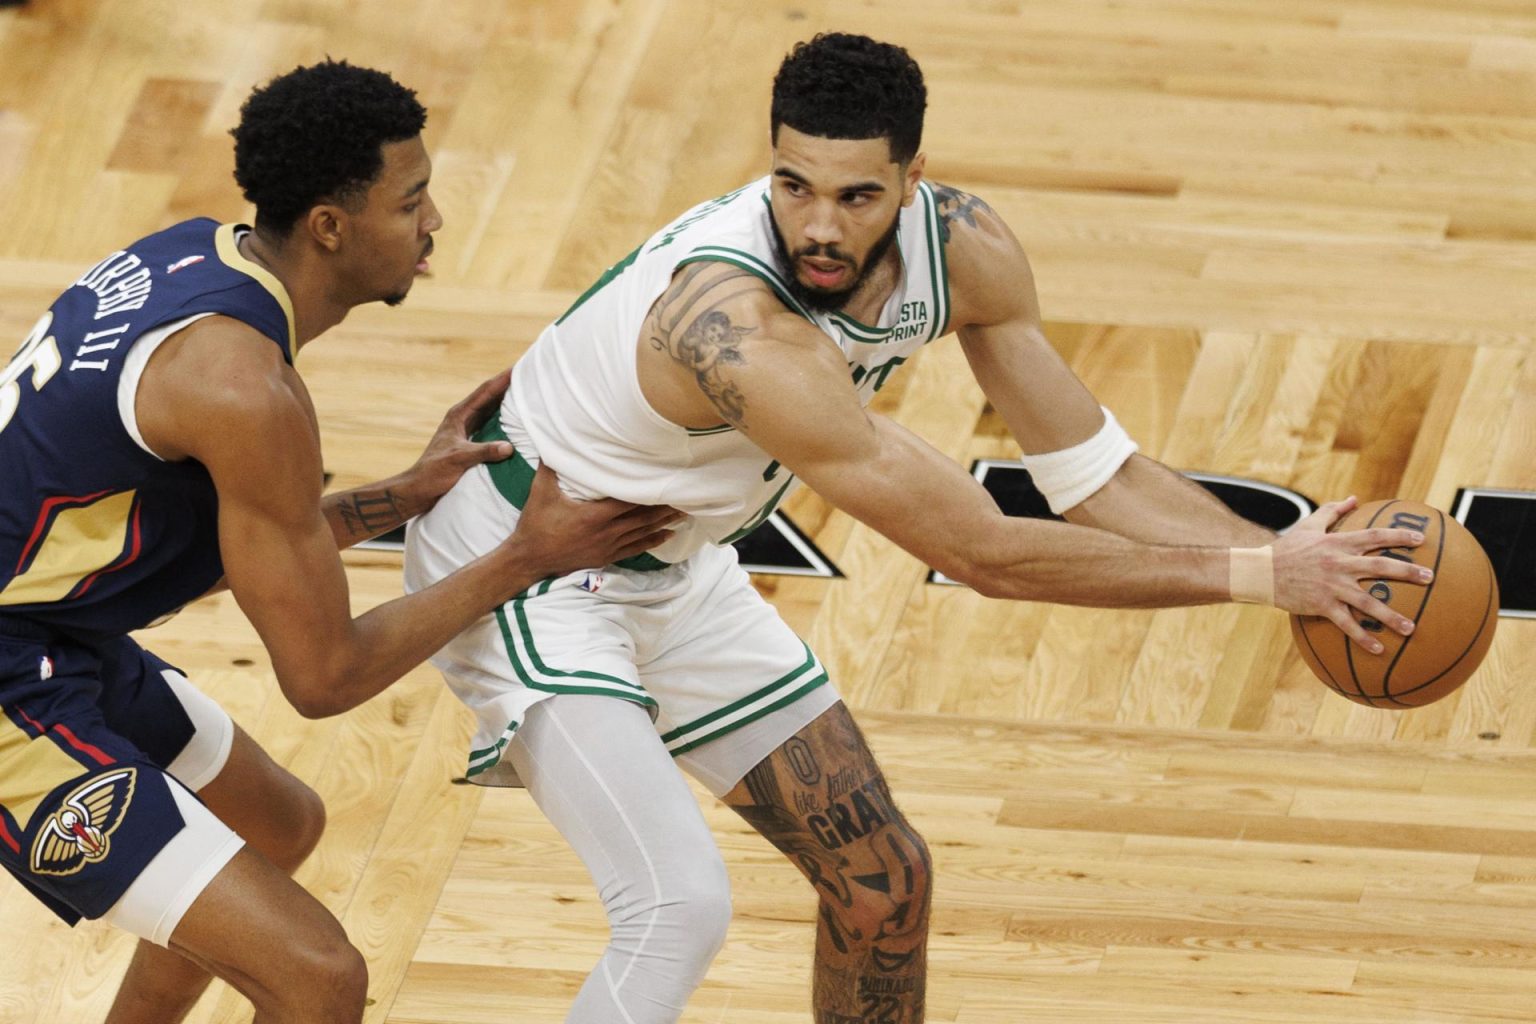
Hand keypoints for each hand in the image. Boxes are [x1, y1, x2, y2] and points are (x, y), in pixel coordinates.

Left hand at [400, 372, 517, 513]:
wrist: (420, 487)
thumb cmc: (434, 472)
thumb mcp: (459, 459)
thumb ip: (483, 451)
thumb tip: (509, 447)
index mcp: (458, 415)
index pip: (485, 392)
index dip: (503, 379)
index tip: (521, 368)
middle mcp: (463, 418)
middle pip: (490, 396)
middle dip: (509, 385)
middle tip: (529, 376)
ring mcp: (466, 428)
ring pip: (491, 409)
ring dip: (508, 402)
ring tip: (528, 393)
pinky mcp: (470, 440)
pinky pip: (491, 424)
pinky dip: (504, 419)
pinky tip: (517, 420)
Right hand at [502, 463, 682, 578]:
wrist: (529, 559)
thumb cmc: (535, 525)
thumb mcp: (540, 493)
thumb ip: (549, 468)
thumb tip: (552, 442)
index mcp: (594, 515)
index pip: (628, 501)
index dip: (648, 492)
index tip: (665, 483)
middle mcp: (606, 532)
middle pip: (642, 517)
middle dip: (663, 507)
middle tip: (686, 497)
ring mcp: (608, 546)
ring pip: (642, 532)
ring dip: (663, 523)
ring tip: (684, 514)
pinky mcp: (606, 556)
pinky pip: (635, 548)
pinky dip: (653, 541)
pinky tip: (667, 536)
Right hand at [1271, 496, 1432, 651]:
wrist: (1260, 572)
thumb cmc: (1286, 548)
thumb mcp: (1308, 525)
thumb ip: (1332, 510)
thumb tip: (1354, 498)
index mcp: (1338, 543)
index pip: (1374, 536)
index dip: (1399, 537)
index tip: (1421, 540)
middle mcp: (1339, 564)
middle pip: (1380, 567)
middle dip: (1408, 572)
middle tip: (1430, 578)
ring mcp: (1331, 586)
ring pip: (1367, 602)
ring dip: (1391, 616)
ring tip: (1412, 628)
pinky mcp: (1322, 605)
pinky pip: (1346, 624)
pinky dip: (1362, 638)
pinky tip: (1379, 650)